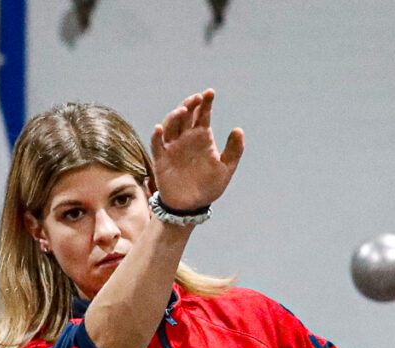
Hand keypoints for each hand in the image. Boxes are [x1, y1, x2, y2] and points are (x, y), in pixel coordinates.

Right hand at [150, 90, 243, 210]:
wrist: (192, 206)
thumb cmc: (208, 187)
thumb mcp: (225, 169)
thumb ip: (233, 151)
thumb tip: (238, 129)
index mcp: (201, 137)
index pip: (202, 115)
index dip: (206, 103)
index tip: (210, 93)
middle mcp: (186, 138)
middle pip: (185, 115)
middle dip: (191, 104)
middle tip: (198, 98)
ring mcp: (172, 147)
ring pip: (170, 125)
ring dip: (175, 116)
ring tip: (184, 111)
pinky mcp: (161, 158)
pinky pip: (156, 145)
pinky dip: (157, 136)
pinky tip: (159, 129)